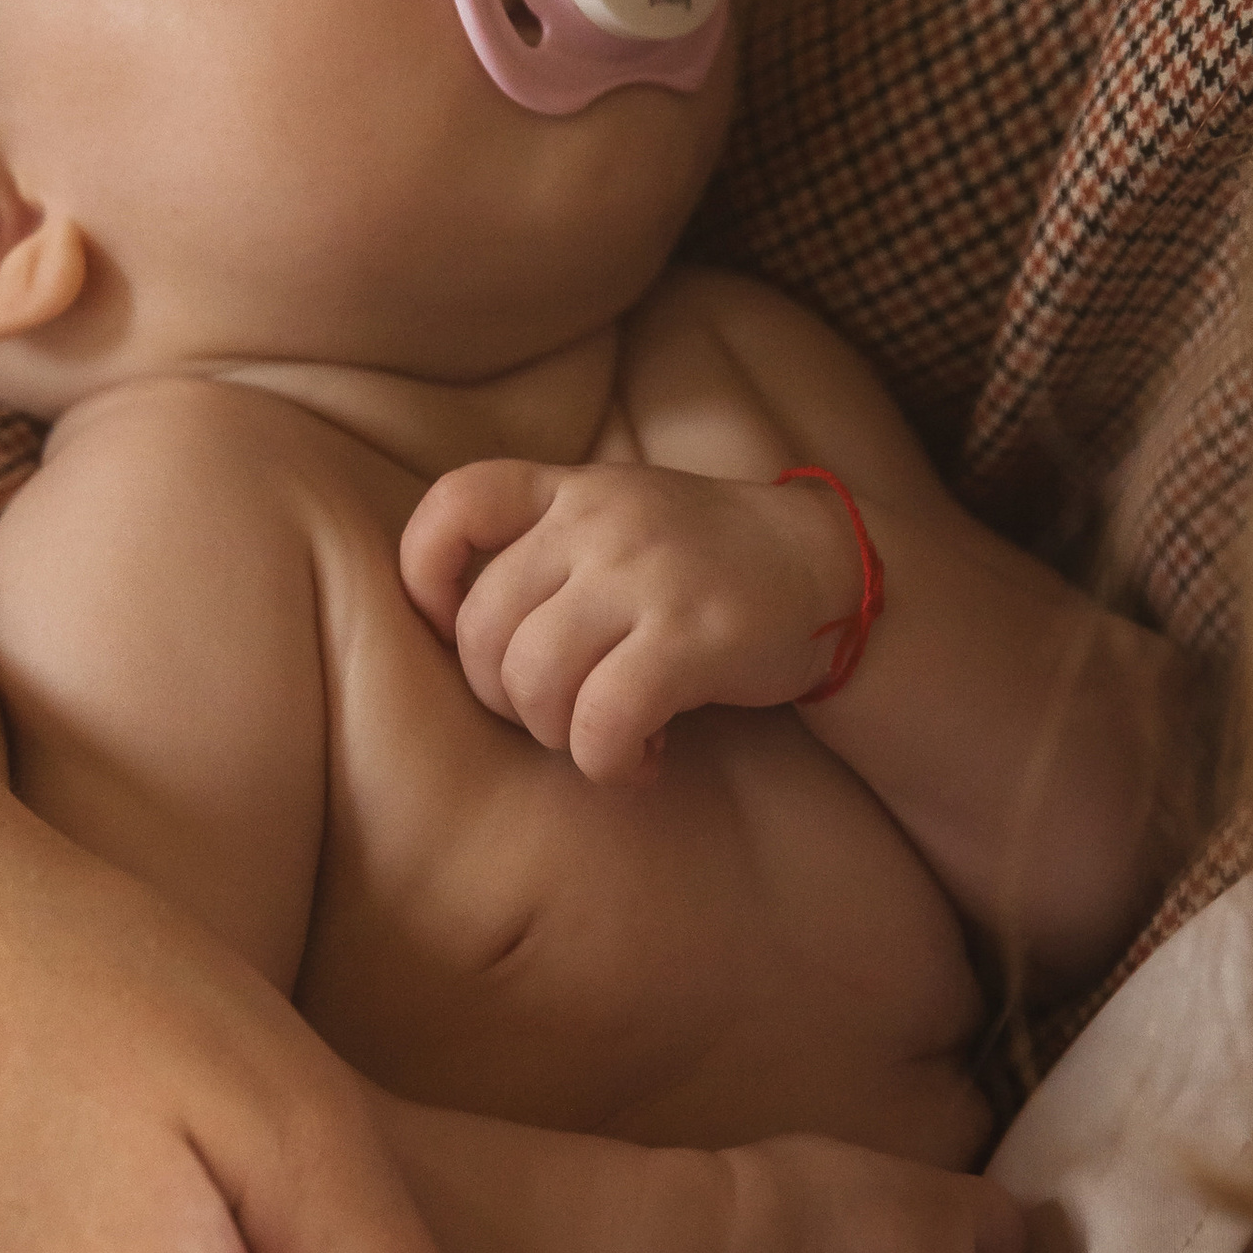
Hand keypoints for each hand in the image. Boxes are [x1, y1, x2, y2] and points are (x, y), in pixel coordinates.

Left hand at [401, 459, 858, 782]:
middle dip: (501, 696)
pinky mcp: (691, 636)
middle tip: (551, 714)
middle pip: (482, 628)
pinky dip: (607, 763)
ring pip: (533, 681)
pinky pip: (601, 722)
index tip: (453, 624)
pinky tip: (641, 761)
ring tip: (598, 738)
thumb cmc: (701, 562)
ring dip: (554, 735)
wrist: (826, 570)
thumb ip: (541, 544)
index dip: (427, 574)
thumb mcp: (618, 517)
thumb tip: (444, 623)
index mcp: (573, 489)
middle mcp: (602, 521)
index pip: (458, 503)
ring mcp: (647, 575)